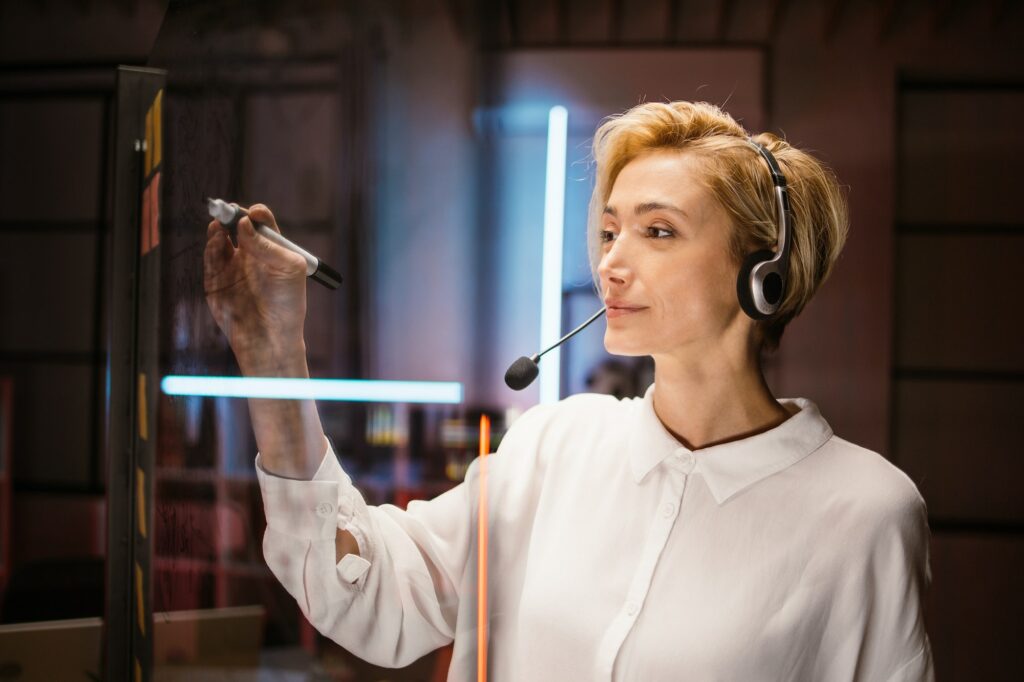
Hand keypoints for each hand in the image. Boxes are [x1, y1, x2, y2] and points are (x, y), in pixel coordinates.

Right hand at [203, 203, 308, 367]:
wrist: (268, 337)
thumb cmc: (286, 304)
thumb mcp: (289, 270)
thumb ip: (269, 246)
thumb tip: (245, 223)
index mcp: (272, 250)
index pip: (262, 223)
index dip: (256, 215)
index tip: (254, 213)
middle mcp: (251, 255)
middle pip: (237, 225)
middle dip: (232, 215)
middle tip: (228, 211)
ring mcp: (231, 265)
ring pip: (220, 238)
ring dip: (220, 228)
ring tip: (221, 226)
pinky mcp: (215, 279)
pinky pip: (210, 256)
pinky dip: (211, 245)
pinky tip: (216, 239)